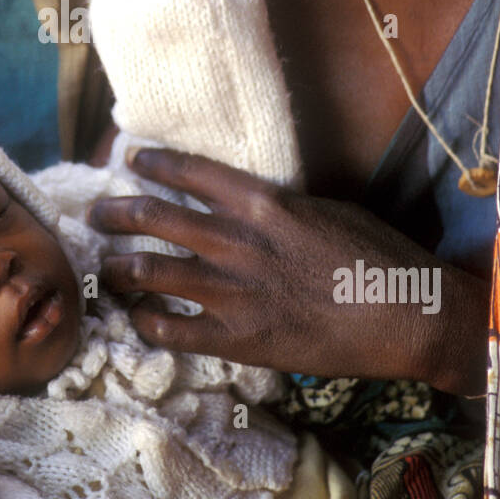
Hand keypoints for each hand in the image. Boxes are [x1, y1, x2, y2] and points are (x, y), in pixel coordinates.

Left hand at [86, 147, 488, 395]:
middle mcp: (237, 241)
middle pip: (154, 217)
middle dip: (115, 212)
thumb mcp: (323, 209)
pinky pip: (172, 330)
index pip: (189, 172)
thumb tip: (243, 203)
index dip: (153, 163)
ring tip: (105, 268)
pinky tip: (138, 319)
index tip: (131, 160)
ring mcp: (233, 291)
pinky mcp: (238, 338)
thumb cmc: (374, 256)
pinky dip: (147, 323)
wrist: (403, 313)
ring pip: (150, 271)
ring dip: (119, 267)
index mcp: (261, 202)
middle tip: (96, 214)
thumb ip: (274, 207)